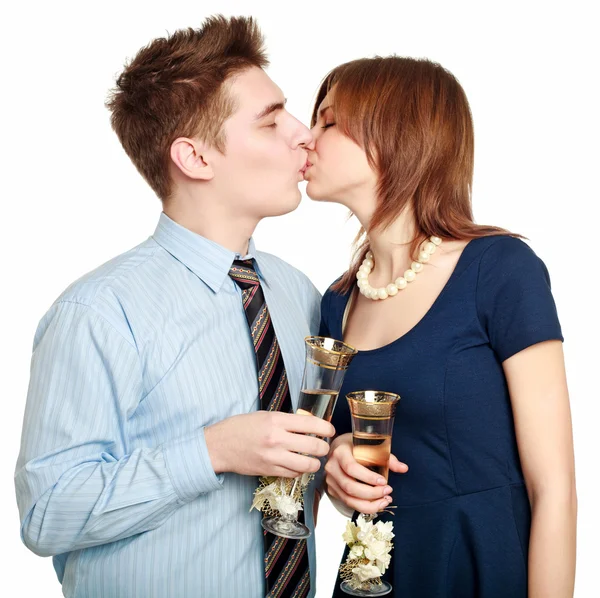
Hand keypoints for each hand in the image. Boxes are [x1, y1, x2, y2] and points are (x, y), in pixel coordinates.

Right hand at [205, 411, 334, 477]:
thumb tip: (307, 425)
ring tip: (315, 459)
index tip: (330, 430)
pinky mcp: (269, 471)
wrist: (219, 445)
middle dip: (324, 447)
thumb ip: (285, 421)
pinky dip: (300, 470)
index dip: (326, 428)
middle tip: (324, 446)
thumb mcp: (264, 416)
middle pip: (314, 446)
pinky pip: (294, 473)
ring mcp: (273, 457)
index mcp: (276, 420)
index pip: (310, 423)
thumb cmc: (240, 427)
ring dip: (315, 463)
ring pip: (307, 464)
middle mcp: (277, 439)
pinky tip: (299, 465)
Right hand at [324, 433, 408, 513]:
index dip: (368, 477)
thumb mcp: (369, 445)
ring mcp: (331, 480)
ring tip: (385, 500)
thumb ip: (387, 457)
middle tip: (387, 491)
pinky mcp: (332, 490)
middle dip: (372, 493)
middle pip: (350, 487)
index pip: (351, 467)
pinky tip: (376, 503)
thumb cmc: (354, 446)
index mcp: (340, 452)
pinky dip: (363, 506)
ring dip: (369, 504)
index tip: (383, 481)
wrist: (337, 448)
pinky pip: (348, 503)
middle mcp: (332, 467)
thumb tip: (404, 468)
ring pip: (348, 499)